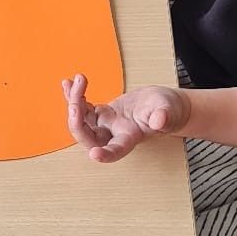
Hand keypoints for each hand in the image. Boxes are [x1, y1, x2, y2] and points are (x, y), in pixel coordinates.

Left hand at [62, 73, 189, 162]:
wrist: (163, 106)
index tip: (95, 154)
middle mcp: (115, 134)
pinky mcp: (102, 114)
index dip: (106, 154)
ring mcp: (106, 125)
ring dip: (74, 102)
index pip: (117, 150)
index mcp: (131, 137)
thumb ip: (164, 117)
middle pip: (89, 137)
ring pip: (82, 121)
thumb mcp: (169, 110)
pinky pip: (83, 108)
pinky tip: (68, 83)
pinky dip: (74, 96)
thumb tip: (159, 121)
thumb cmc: (168, 111)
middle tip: (75, 100)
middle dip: (77, 120)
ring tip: (75, 81)